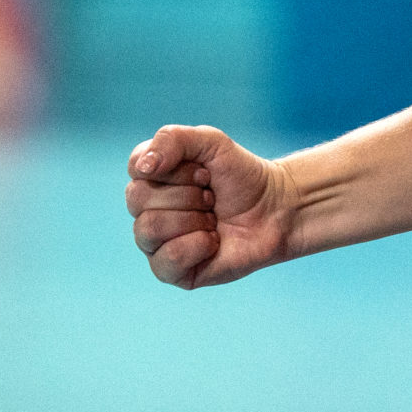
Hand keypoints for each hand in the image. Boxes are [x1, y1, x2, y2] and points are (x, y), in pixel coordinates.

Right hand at [126, 125, 291, 289]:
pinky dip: (196, 246)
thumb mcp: (211, 142)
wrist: (275, 210)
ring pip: (148, 229)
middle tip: (211, 197)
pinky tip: (213, 241)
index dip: (175, 169)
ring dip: (192, 220)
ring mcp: (156, 243)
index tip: (204, 172)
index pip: (136, 168)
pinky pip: (165, 261)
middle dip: (187, 195)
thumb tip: (143, 167)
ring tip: (212, 219)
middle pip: (138, 199)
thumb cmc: (241, 176)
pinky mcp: (172, 272)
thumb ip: (171, 139)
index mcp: (151, 177)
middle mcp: (147, 210)